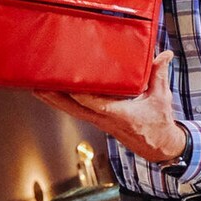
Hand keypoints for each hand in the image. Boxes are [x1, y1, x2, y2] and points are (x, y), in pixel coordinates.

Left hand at [40, 50, 186, 163]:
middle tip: (37, 83)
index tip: (68, 82)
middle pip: (74, 109)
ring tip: (36, 85)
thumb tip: (164, 55)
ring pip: (71, 111)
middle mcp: (105, 119)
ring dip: (53, 100)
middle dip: (54, 97)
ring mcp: (99, 121)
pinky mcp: (97, 121)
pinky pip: (76, 111)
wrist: (158, 146)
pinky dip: (62, 102)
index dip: (80, 94)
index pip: (95, 104)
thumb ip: (159, 74)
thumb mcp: (161, 97)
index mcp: (120, 114)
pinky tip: (51, 94)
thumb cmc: (159, 123)